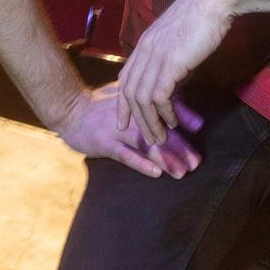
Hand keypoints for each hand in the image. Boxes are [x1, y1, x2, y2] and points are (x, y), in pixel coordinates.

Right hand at [55, 84, 204, 177]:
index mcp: (137, 101)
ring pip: (147, 144)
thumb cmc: (100, 104)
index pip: (163, 106)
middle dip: (180, 146)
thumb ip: (149, 100)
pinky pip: (126, 155)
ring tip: (182, 171)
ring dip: (166, 158)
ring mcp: (118, 129)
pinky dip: (141, 163)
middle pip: (159, 130)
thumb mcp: (124, 97)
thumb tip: (174, 99)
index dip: (182, 116)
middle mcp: (131, 114)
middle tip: (196, 161)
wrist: (68, 108)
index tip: (200, 127)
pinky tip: (156, 173)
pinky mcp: (105, 143)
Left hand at [116, 0, 232, 145]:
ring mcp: (155, 56)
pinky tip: (173, 123)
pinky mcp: (170, 63)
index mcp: (144, 44)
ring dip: (151, 122)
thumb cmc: (202, 17)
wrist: (213, 0)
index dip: (123, 102)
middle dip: (135, 119)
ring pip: (142, 99)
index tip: (124, 120)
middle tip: (145, 137)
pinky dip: (164, 113)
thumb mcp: (179, 41)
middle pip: (130, 92)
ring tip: (160, 138)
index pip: (125, 78)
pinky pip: (159, 97)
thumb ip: (172, 61)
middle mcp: (145, 51)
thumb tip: (175, 82)